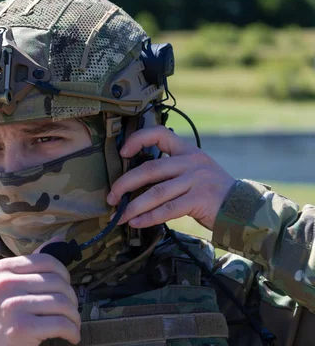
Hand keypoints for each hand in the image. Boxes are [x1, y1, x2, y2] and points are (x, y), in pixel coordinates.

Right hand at [0, 253, 80, 345]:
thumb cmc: (3, 315)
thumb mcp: (9, 285)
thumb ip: (32, 265)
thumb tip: (59, 239)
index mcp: (1, 269)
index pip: (46, 261)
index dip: (64, 274)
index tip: (65, 288)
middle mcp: (4, 284)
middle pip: (57, 282)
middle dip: (72, 298)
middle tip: (70, 310)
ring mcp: (12, 305)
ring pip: (61, 302)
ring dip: (74, 316)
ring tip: (72, 324)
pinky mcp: (21, 327)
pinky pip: (60, 324)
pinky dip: (72, 331)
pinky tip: (71, 336)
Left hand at [107, 126, 235, 230]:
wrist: (244, 209)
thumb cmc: (212, 192)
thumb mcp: (194, 171)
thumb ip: (170, 170)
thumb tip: (135, 182)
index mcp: (188, 151)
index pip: (160, 133)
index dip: (138, 139)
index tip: (122, 152)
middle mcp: (191, 162)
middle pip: (150, 169)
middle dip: (125, 183)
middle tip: (112, 196)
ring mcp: (196, 180)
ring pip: (156, 192)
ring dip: (133, 206)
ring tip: (119, 215)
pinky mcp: (199, 200)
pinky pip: (167, 209)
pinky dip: (149, 217)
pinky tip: (136, 222)